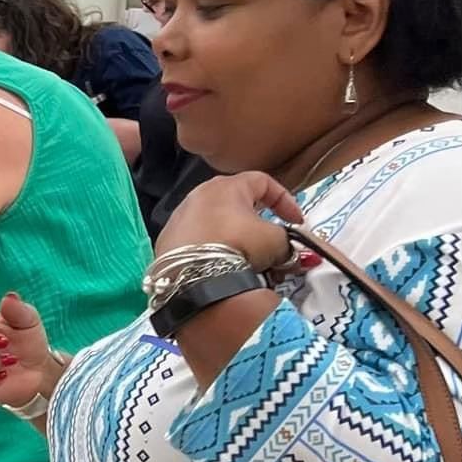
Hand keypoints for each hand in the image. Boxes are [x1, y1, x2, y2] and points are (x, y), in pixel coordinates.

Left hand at [153, 171, 301, 271]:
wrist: (191, 279)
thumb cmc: (237, 247)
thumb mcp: (274, 241)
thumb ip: (286, 240)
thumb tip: (288, 252)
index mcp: (227, 186)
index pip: (263, 182)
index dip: (285, 201)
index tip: (296, 222)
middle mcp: (198, 196)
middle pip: (235, 202)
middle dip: (256, 221)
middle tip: (268, 240)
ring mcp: (177, 219)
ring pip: (213, 223)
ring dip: (233, 237)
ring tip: (244, 259)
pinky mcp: (165, 244)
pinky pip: (196, 242)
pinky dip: (211, 251)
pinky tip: (218, 267)